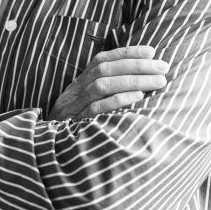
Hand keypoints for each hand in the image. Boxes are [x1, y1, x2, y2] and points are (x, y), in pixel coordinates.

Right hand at [48, 46, 168, 120]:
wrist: (48, 158)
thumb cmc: (76, 131)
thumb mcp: (86, 108)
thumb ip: (106, 94)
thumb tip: (140, 83)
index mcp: (77, 85)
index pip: (102, 60)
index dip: (127, 53)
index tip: (152, 51)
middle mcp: (73, 93)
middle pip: (104, 70)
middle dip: (136, 65)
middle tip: (163, 67)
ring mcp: (72, 109)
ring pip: (101, 86)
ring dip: (133, 80)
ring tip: (158, 81)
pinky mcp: (74, 126)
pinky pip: (96, 109)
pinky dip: (118, 100)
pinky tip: (138, 97)